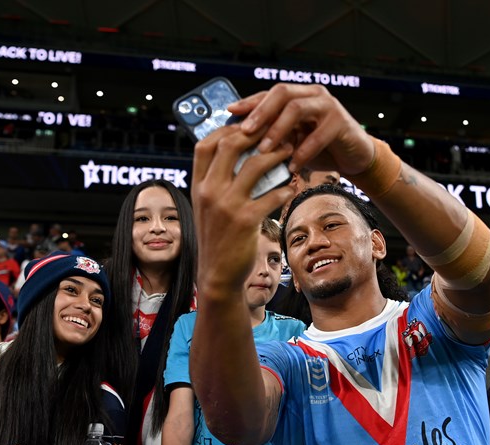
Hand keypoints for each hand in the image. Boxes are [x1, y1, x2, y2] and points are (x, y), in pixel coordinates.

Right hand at [192, 125, 295, 292]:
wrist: (217, 275)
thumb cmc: (217, 239)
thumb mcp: (207, 208)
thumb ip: (215, 183)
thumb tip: (234, 157)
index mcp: (198, 186)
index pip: (206, 144)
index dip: (227, 129)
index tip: (248, 125)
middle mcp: (209, 191)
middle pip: (230, 144)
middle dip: (256, 132)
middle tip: (275, 130)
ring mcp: (227, 205)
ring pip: (255, 164)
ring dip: (276, 154)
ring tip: (290, 151)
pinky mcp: (246, 221)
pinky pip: (272, 195)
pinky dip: (285, 188)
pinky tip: (292, 187)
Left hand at [229, 83, 374, 175]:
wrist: (354, 157)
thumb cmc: (322, 148)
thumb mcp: (294, 139)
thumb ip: (275, 134)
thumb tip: (240, 140)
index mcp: (299, 95)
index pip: (269, 93)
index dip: (250, 101)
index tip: (230, 112)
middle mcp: (313, 95)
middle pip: (282, 93)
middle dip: (261, 111)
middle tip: (245, 131)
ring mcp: (328, 106)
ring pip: (297, 109)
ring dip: (277, 130)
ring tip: (264, 150)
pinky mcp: (341, 123)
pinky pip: (318, 135)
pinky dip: (302, 152)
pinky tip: (292, 167)